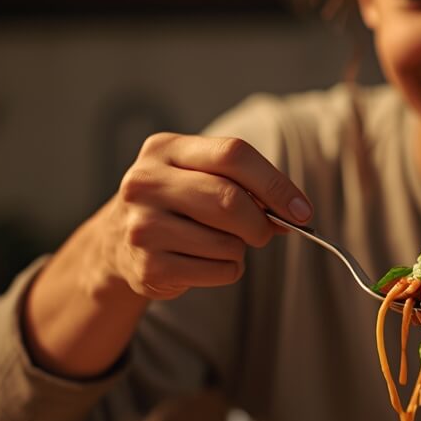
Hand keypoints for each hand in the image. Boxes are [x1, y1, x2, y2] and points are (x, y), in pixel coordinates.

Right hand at [104, 133, 311, 299]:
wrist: (118, 243)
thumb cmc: (177, 203)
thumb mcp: (200, 177)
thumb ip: (244, 185)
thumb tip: (295, 213)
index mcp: (165, 149)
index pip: (232, 155)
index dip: (275, 184)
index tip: (302, 211)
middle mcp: (145, 182)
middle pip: (229, 199)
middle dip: (260, 223)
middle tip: (265, 232)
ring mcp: (142, 226)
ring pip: (227, 242)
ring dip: (239, 249)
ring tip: (218, 244)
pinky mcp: (147, 267)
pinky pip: (217, 271)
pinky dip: (227, 270)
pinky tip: (204, 262)